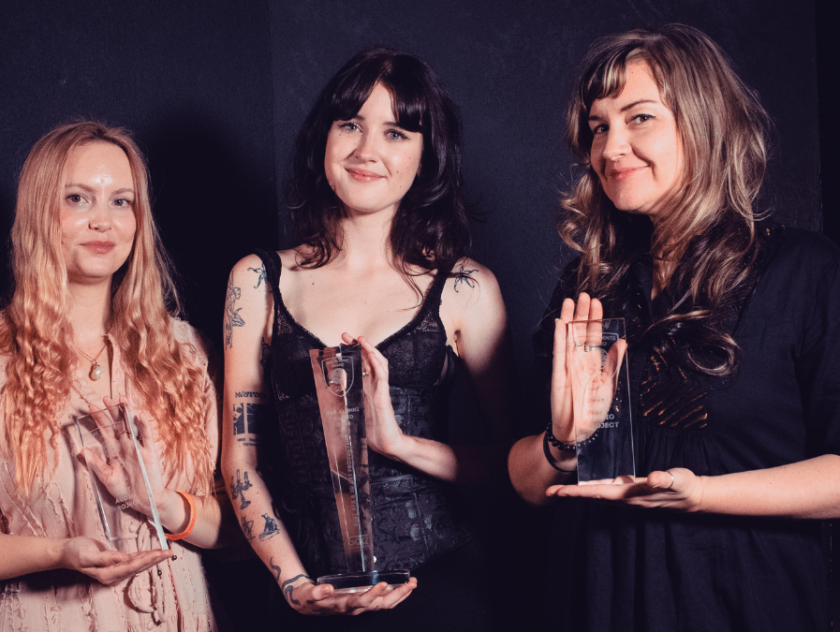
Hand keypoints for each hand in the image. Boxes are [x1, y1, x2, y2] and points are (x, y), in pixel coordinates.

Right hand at [60, 536, 171, 585]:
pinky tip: (154, 553)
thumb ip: (105, 558)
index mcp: (107, 574)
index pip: (131, 567)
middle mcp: (113, 574)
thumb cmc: (75, 553)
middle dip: (155, 560)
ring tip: (166, 552)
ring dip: (152, 558)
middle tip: (169, 553)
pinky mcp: (116, 562)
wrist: (67, 553)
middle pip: (138, 567)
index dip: (146, 560)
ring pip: (138, 564)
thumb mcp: (87, 555)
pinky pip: (133, 560)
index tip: (158, 553)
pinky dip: (144, 556)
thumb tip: (122, 558)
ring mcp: (115, 570)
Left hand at [80, 397, 165, 518]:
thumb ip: (96, 464)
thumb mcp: (107, 478)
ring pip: (132, 425)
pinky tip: (139, 416)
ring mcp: (138, 447)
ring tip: (122, 399)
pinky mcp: (149, 452)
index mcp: (114, 451)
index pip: (106, 431)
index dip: (99, 419)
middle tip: (105, 398)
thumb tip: (82, 450)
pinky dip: (144, 426)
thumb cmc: (125, 490)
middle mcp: (126, 445)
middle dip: (112, 411)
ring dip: (127, 412)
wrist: (144, 500)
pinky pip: (147, 436)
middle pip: (118, 424)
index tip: (92, 407)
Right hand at [282, 574, 417, 615]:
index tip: (384, 583)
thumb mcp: (309, 594)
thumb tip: (328, 588)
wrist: (307, 604)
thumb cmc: (309, 598)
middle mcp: (355, 608)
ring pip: (384, 604)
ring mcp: (360, 606)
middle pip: (381, 605)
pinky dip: (394, 594)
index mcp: (344, 605)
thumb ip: (317, 592)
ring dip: (400, 595)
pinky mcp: (362, 602)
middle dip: (398, 595)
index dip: (373, 594)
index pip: (362, 601)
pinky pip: (382, 601)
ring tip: (412, 584)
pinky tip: (402, 587)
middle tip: (411, 583)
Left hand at [341, 333, 406, 459]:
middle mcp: (375, 385)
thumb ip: (346, 393)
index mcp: (367, 387)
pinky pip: (382, 375)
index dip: (352, 352)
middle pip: (368, 360)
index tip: (341, 343)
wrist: (386, 443)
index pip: (361, 364)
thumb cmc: (371, 429)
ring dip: (369, 349)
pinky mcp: (384, 395)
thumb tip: (336, 380)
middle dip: (358, 346)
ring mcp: (381, 389)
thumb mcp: (354, 408)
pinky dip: (377, 362)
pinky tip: (371, 354)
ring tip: (360, 339)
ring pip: (378, 363)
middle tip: (345, 335)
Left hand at [546, 467, 706, 511]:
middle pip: (592, 496)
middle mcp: (626, 498)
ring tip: (562, 488)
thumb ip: (664, 479)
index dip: (577, 492)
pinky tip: (589, 482)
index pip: (598, 493)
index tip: (558, 491)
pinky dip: (595, 487)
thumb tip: (654, 479)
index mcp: (630, 495)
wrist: (695, 496)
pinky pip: (608, 490)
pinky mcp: (633, 491)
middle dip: (571, 494)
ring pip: (599, 494)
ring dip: (580, 492)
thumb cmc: (684, 486)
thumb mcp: (676, 480)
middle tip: (549, 490)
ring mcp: (629, 496)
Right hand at [551, 294, 625, 442]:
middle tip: (585, 295)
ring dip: (569, 320)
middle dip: (582, 314)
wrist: (578, 431)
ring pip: (568, 338)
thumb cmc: (593, 411)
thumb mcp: (609, 385)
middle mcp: (579, 361)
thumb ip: (614, 364)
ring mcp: (567, 366)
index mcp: (593, 363)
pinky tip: (560, 323)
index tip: (597, 304)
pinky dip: (559, 338)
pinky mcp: (558, 374)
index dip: (596, 320)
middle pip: (580, 332)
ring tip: (570, 302)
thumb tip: (622, 343)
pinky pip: (558, 352)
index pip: (594, 337)